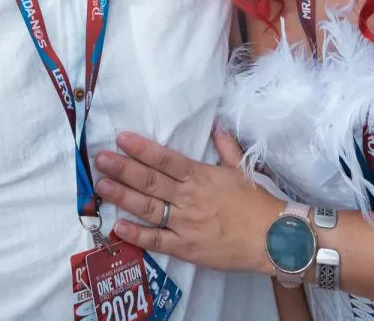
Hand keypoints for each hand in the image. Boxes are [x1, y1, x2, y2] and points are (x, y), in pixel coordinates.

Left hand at [95, 129, 281, 274]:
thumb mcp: (241, 170)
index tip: (121, 139)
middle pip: (150, 180)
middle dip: (123, 169)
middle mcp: (189, 197)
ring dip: (123, 196)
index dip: (142, 148)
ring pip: (148, 207)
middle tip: (100, 159)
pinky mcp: (186, 247)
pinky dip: (136, 234)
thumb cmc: (257, 203)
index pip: (166, 159)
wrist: (273, 238)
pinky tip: (118, 226)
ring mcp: (185, 223)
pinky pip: (157, 240)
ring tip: (101, 186)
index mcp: (201, 176)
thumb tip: (217, 126)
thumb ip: (226, 147)